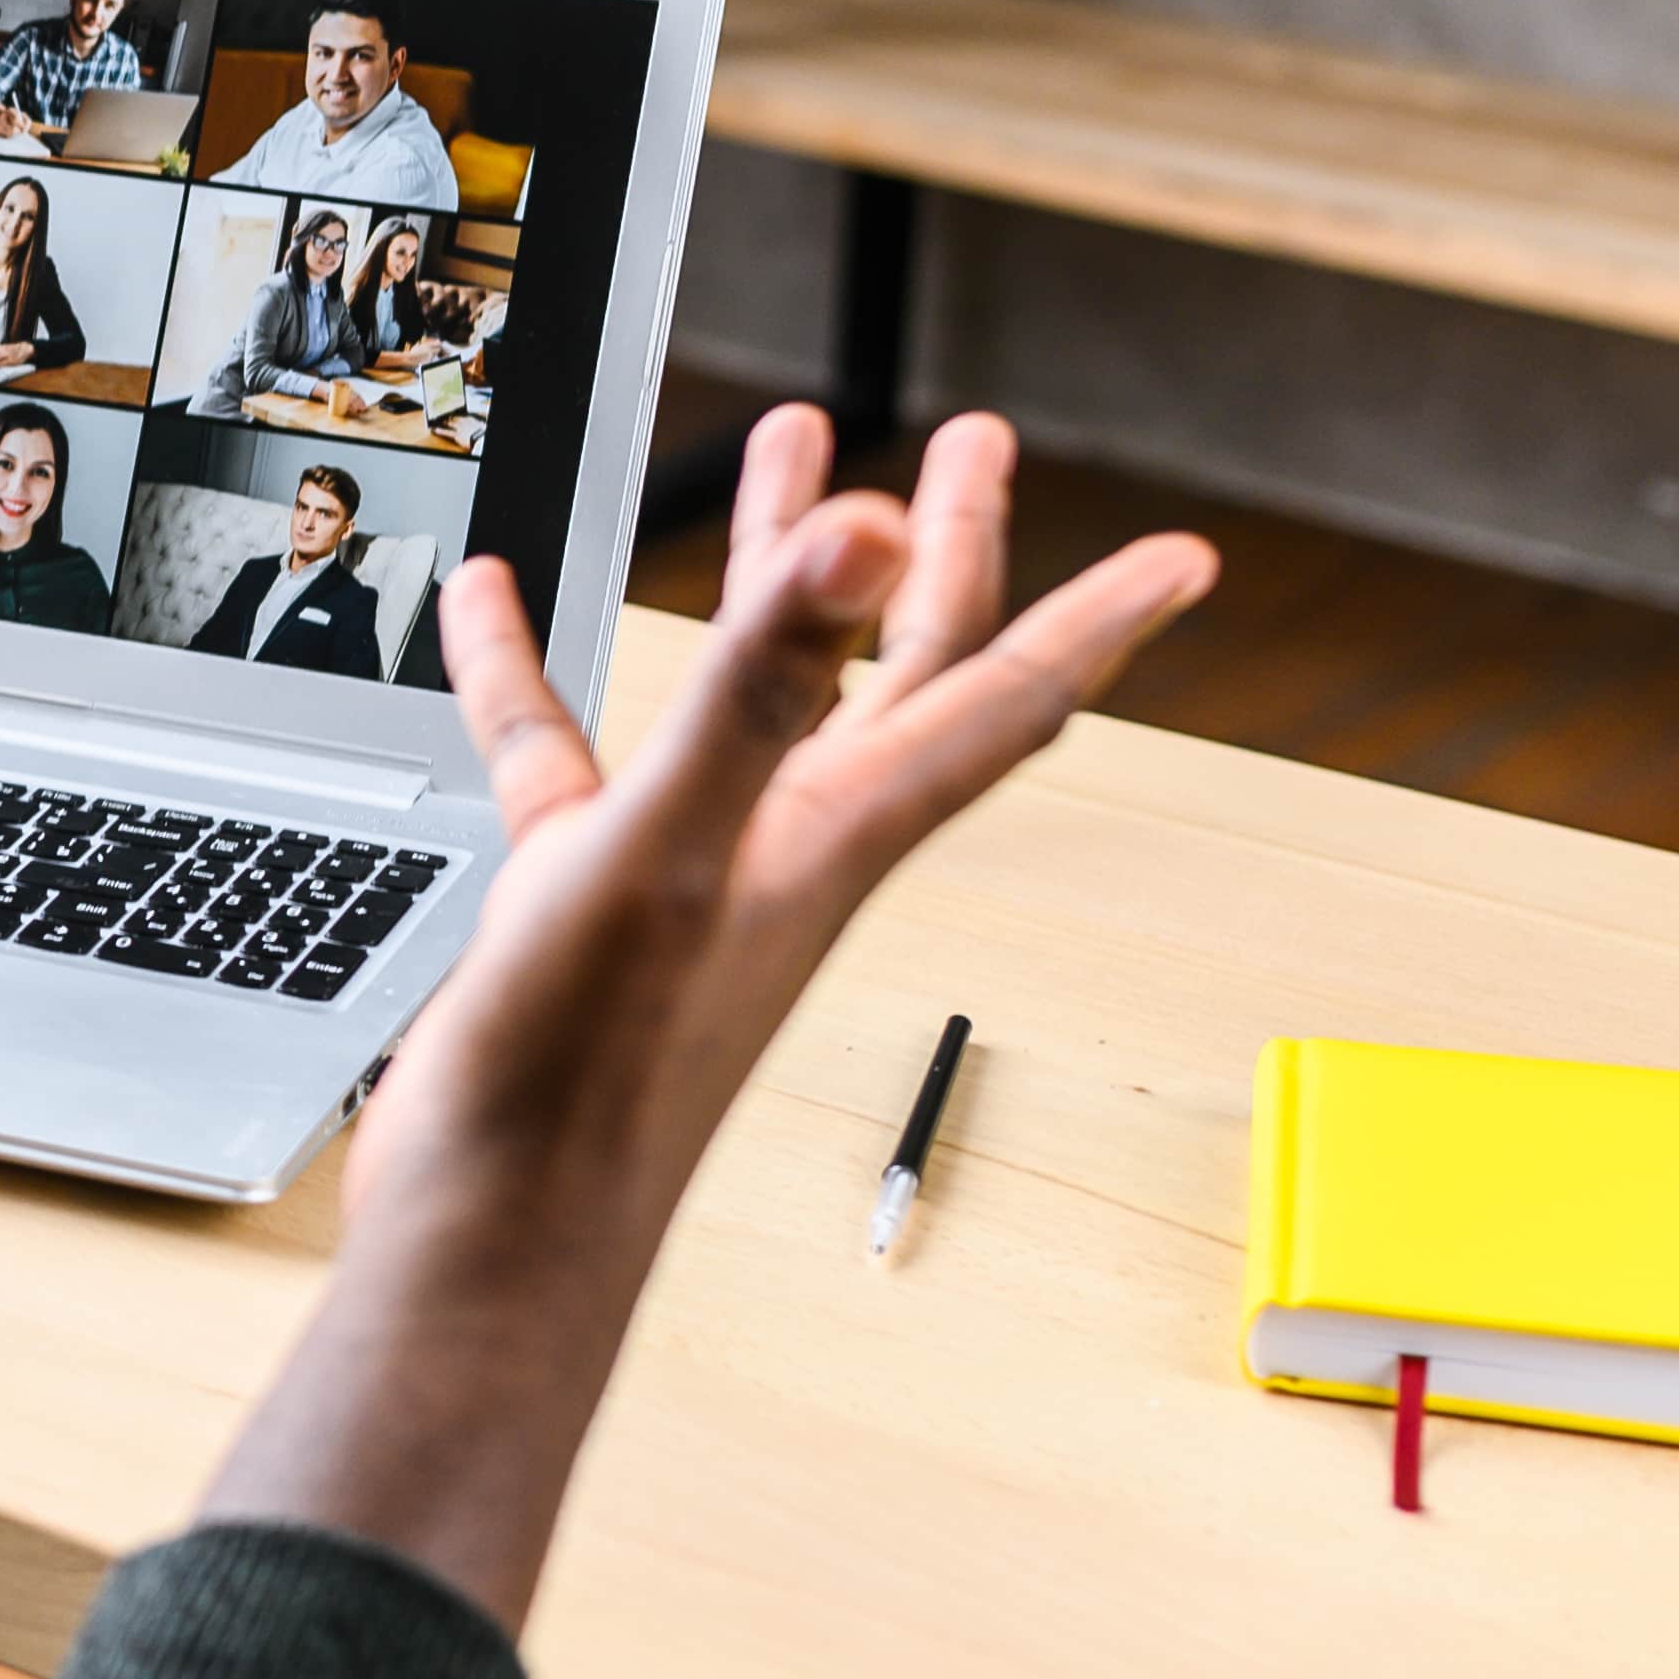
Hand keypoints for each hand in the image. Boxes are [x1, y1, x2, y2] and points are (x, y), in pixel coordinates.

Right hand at [199, 408, 1213, 1629]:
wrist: (490, 1236)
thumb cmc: (590, 1079)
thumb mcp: (673, 850)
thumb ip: (758, 693)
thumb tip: (861, 539)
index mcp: (836, 831)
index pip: (1001, 698)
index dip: (1100, 619)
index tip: (1189, 557)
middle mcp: (787, 843)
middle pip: (906, 671)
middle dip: (944, 549)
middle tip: (970, 442)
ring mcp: (691, 870)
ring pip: (758, 691)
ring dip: (775, 577)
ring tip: (778, 458)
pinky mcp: (587, 898)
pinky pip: (572, 752)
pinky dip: (540, 670)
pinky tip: (495, 606)